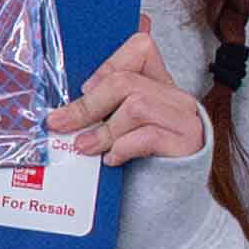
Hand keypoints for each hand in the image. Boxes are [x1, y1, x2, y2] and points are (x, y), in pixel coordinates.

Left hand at [52, 30, 212, 163]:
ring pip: (135, 107)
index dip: (109, 64)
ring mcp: (185, 120)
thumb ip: (106, 105)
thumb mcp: (123, 127)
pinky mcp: (187, 145)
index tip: (85, 88)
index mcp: (160, 86)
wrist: (172, 200)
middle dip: (88, 105)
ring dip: (103, 131)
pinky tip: (112, 159)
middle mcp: (177, 98)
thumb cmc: (143, 162)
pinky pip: (148, 136)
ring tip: (85, 147)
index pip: (141, 48)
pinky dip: (122, 147)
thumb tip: (67, 98)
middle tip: (61, 123)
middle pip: (125, 81)